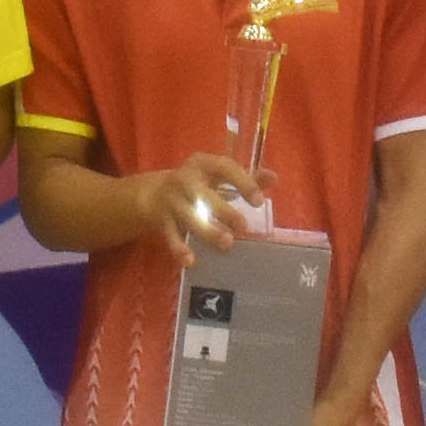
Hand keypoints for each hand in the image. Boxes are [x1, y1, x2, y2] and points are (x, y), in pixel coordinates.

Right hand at [148, 155, 273, 254]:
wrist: (151, 193)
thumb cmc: (196, 183)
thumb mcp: (217, 175)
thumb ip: (246, 178)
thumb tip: (273, 178)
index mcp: (203, 164)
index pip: (224, 168)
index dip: (243, 183)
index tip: (259, 202)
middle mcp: (185, 180)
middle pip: (203, 195)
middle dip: (223, 211)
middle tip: (243, 226)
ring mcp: (172, 201)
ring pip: (190, 218)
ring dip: (207, 231)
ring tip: (226, 244)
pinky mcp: (163, 222)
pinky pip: (172, 237)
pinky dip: (180, 249)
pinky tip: (191, 261)